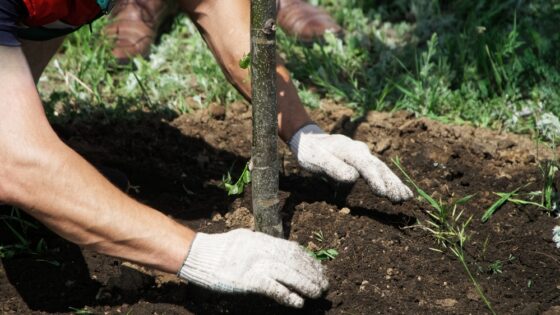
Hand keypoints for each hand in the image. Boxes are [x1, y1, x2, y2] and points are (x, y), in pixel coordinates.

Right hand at [178, 229, 327, 307]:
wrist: (198, 255)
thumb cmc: (219, 249)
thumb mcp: (245, 239)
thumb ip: (263, 244)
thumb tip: (280, 250)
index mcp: (263, 240)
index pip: (293, 249)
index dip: (309, 260)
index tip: (319, 269)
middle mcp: (263, 250)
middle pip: (295, 262)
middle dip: (312, 273)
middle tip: (324, 284)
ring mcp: (256, 264)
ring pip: (289, 274)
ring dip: (306, 284)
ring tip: (317, 293)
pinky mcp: (248, 280)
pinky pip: (274, 288)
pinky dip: (288, 295)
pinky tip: (298, 302)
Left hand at [288, 124, 412, 201]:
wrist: (309, 140)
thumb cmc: (311, 152)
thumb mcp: (316, 160)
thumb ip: (333, 167)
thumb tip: (352, 177)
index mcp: (348, 150)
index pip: (364, 165)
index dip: (374, 179)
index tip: (382, 192)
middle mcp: (360, 151)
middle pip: (378, 167)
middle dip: (391, 183)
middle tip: (401, 198)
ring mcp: (364, 155)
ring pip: (382, 170)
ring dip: (394, 183)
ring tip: (406, 197)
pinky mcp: (364, 162)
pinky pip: (380, 172)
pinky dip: (391, 182)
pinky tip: (401, 192)